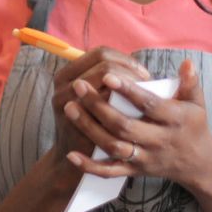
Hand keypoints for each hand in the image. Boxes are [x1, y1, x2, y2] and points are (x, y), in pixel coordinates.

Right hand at [52, 47, 149, 161]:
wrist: (79, 158)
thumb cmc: (93, 123)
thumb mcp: (91, 97)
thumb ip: (107, 80)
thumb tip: (141, 71)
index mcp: (66, 74)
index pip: (101, 53)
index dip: (125, 60)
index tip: (142, 74)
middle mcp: (63, 85)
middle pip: (105, 66)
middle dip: (131, 74)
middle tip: (147, 85)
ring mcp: (68, 103)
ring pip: (108, 85)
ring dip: (132, 88)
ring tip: (145, 97)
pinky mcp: (79, 122)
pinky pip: (108, 106)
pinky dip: (127, 105)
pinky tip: (140, 112)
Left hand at [62, 59, 211, 188]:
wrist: (197, 163)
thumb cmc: (193, 125)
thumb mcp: (197, 103)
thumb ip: (190, 83)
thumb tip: (187, 63)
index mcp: (174, 120)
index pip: (149, 105)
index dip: (128, 91)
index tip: (108, 75)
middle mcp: (159, 141)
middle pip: (124, 126)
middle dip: (99, 107)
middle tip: (78, 87)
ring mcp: (145, 158)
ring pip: (113, 147)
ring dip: (89, 129)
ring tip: (70, 108)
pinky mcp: (135, 171)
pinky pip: (110, 172)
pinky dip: (90, 166)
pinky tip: (71, 155)